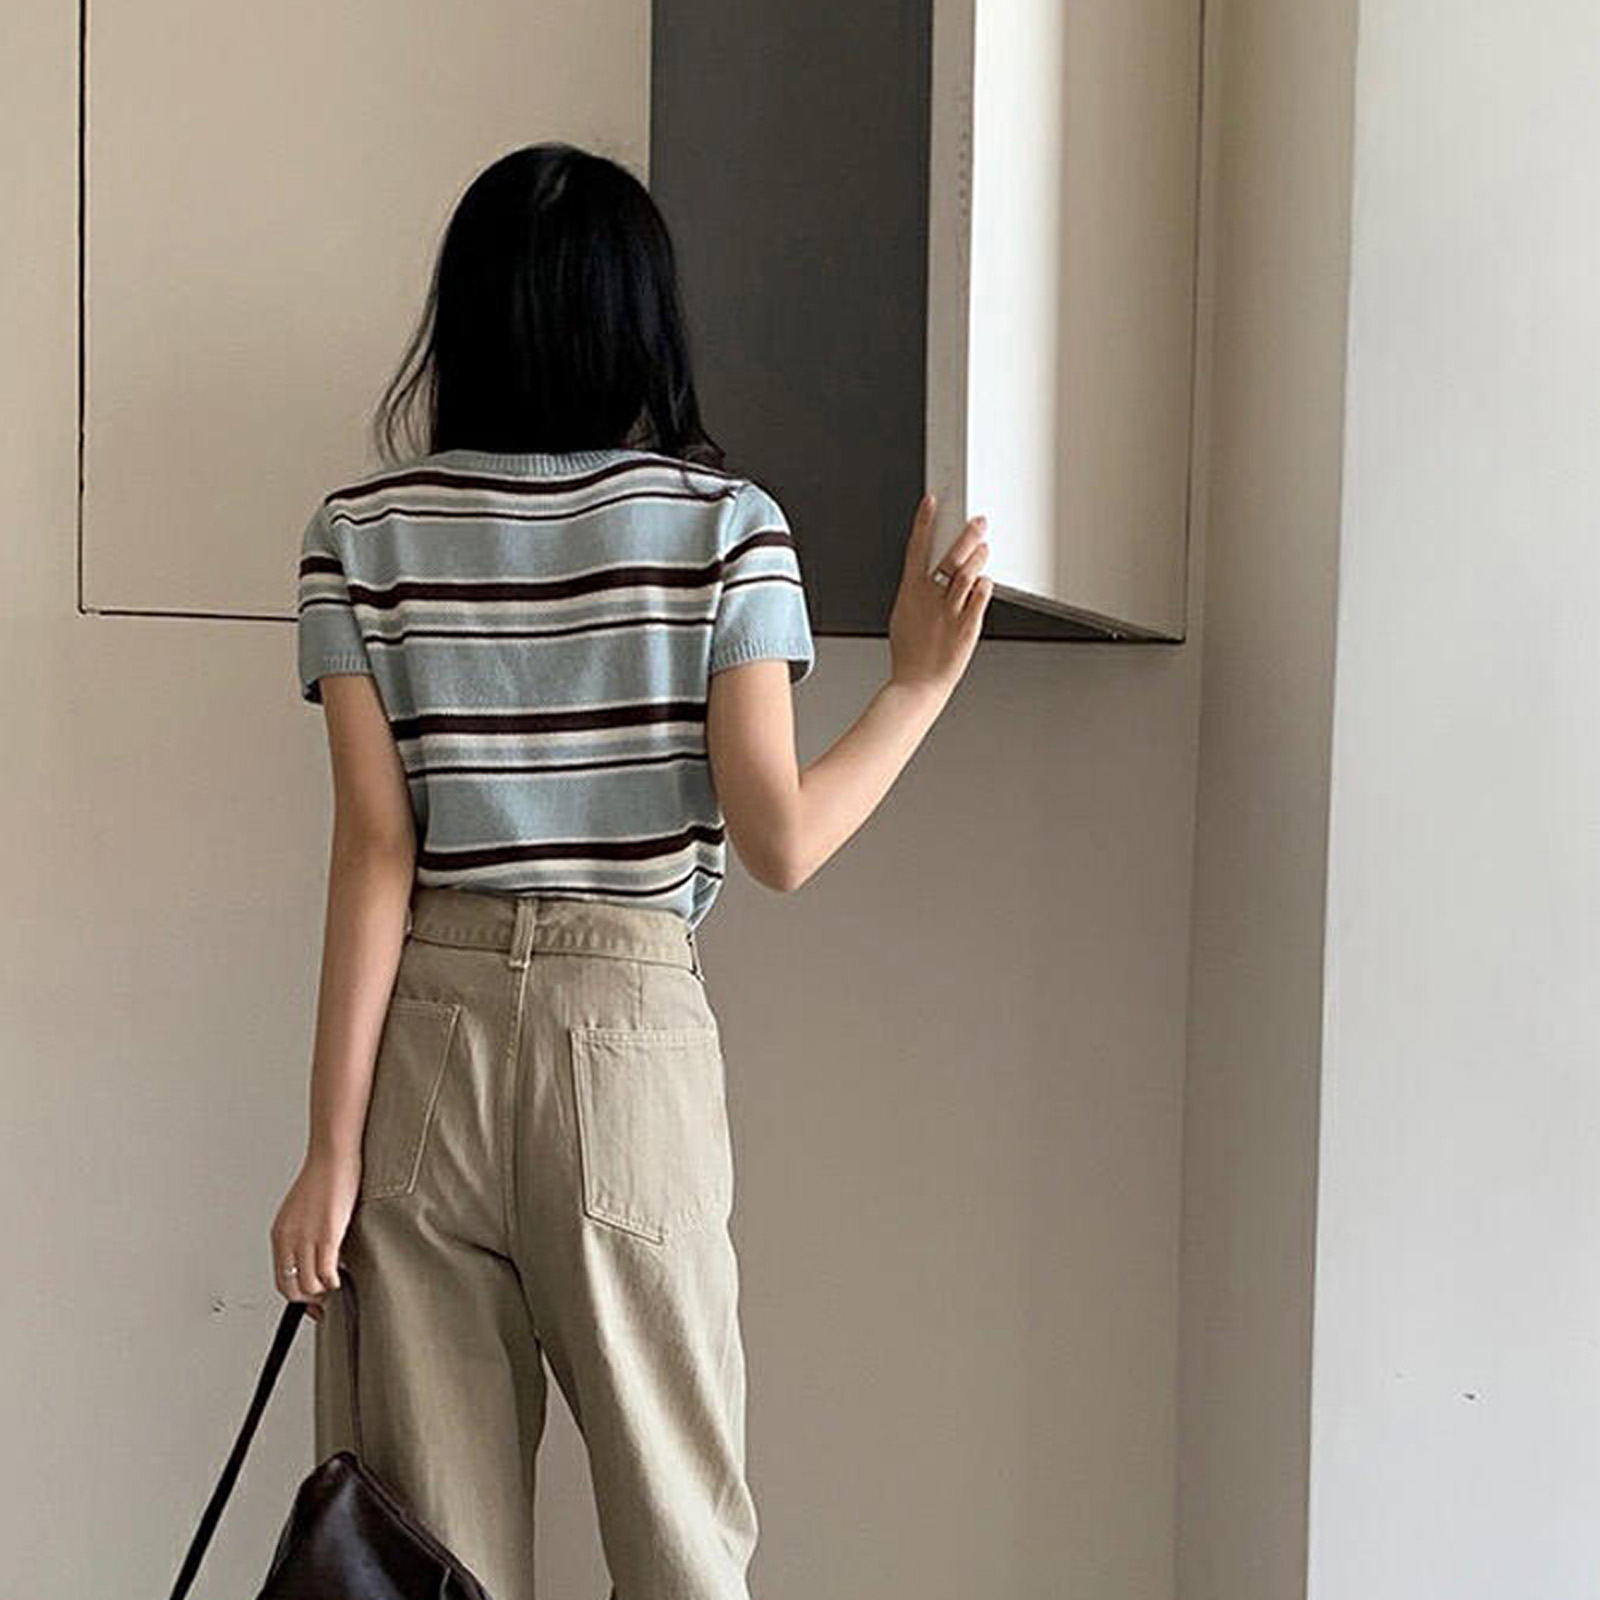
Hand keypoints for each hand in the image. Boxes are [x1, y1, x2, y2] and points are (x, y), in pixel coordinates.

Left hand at [269, 1148, 360, 1320]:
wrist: (333, 1155)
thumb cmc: (323, 1176)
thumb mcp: (302, 1210)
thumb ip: (302, 1234)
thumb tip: (312, 1256)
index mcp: (280, 1234)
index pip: (281, 1278)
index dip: (296, 1296)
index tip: (311, 1300)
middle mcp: (289, 1239)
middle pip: (291, 1287)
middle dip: (309, 1300)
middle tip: (324, 1301)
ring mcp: (307, 1238)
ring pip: (309, 1285)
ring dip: (323, 1291)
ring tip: (335, 1284)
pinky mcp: (328, 1234)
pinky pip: (326, 1272)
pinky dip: (334, 1281)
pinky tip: (342, 1275)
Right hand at [887, 492, 993, 695]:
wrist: (917, 684)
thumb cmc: (909, 653)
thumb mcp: (903, 615)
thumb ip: (916, 592)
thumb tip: (927, 575)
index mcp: (910, 591)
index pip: (917, 548)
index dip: (924, 522)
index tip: (932, 502)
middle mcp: (930, 598)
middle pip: (950, 556)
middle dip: (966, 535)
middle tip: (978, 521)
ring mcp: (950, 611)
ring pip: (968, 573)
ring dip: (978, 558)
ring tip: (984, 548)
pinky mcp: (967, 625)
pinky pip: (981, 597)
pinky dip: (985, 586)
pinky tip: (985, 583)